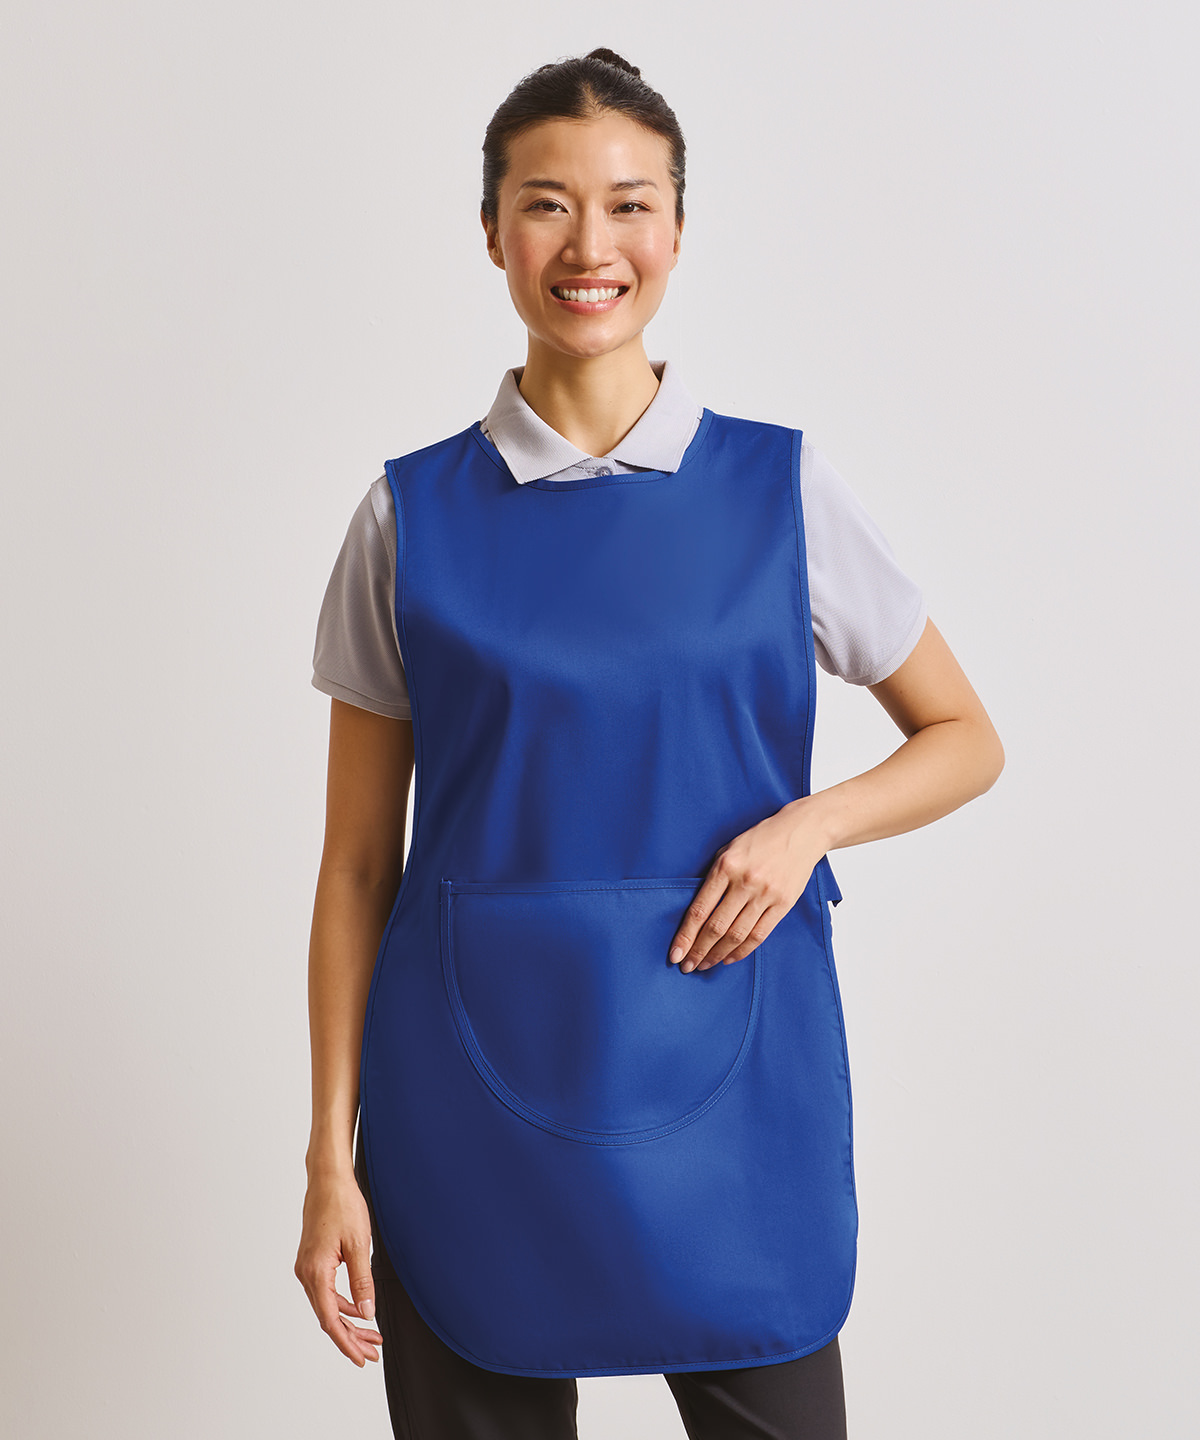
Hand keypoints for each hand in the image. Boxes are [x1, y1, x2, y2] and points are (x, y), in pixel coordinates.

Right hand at [294, 1168, 382, 1366]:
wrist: (327, 1179)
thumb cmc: (343, 1205)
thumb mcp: (359, 1244)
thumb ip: (363, 1281)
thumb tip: (367, 1313)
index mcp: (316, 1273)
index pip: (331, 1320)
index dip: (347, 1343)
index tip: (361, 1358)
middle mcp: (306, 1274)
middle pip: (328, 1317)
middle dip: (351, 1338)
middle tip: (373, 1352)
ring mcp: (307, 1267)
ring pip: (327, 1306)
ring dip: (348, 1322)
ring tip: (371, 1335)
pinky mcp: (312, 1260)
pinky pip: (326, 1292)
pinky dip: (343, 1304)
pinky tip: (359, 1309)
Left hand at [668, 798, 826, 972]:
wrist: (801, 831)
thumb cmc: (760, 839)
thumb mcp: (729, 850)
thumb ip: (714, 877)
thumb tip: (697, 911)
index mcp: (725, 867)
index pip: (700, 910)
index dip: (686, 936)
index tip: (676, 953)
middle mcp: (745, 882)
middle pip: (716, 927)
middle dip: (699, 951)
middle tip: (687, 966)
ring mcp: (766, 894)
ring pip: (737, 934)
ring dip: (718, 954)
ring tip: (705, 965)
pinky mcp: (783, 903)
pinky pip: (759, 934)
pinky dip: (742, 950)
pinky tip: (729, 958)